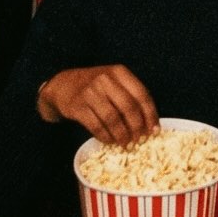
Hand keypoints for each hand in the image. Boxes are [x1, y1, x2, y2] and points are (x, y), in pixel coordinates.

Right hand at [36, 63, 157, 145]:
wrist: (63, 85)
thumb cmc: (94, 86)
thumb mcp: (113, 81)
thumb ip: (129, 95)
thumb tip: (148, 123)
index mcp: (120, 72)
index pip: (141, 94)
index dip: (150, 114)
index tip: (154, 130)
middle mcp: (106, 79)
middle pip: (128, 107)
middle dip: (137, 127)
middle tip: (140, 140)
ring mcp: (90, 92)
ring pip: (112, 118)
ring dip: (122, 135)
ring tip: (126, 144)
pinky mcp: (78, 107)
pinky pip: (96, 126)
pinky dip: (105, 137)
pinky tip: (110, 142)